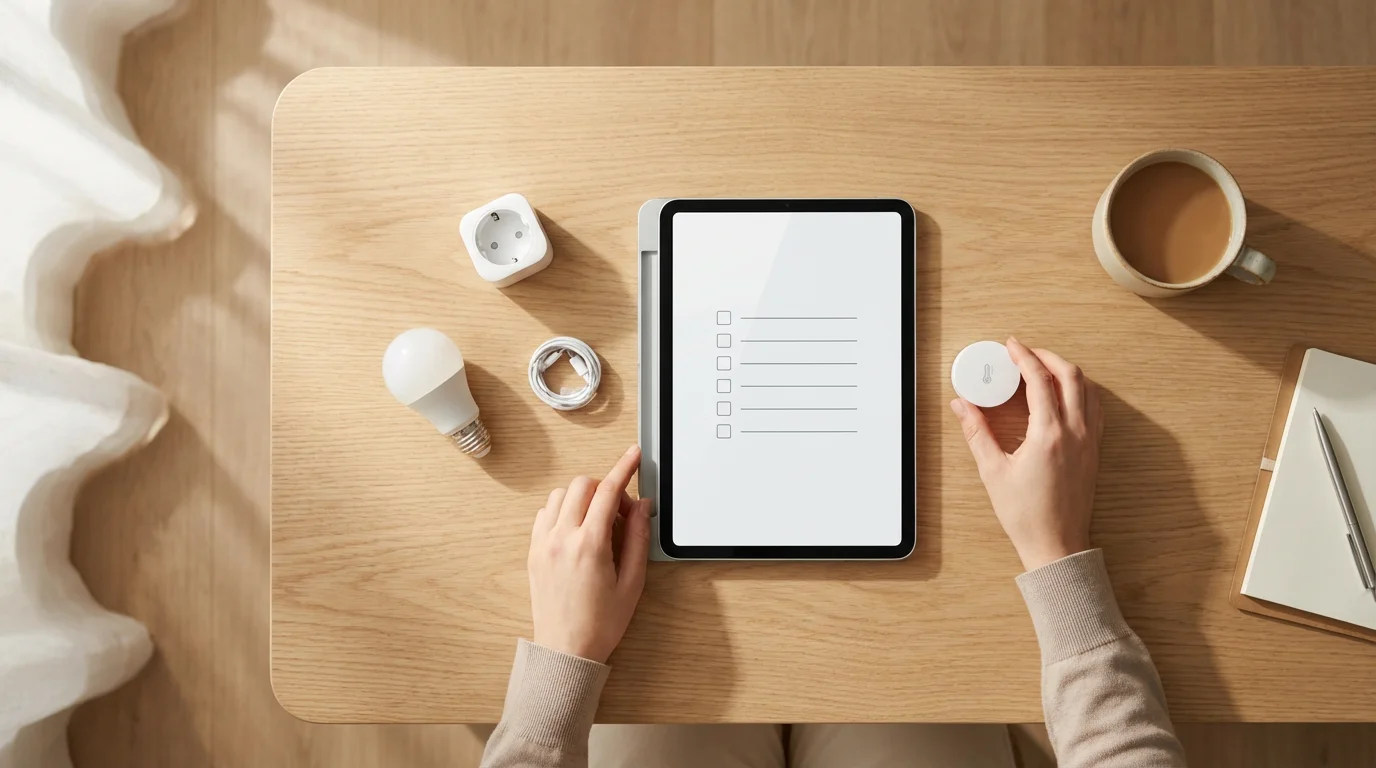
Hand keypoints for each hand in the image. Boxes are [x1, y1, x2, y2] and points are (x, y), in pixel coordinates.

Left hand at [528, 445, 651, 662]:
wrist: (565, 650)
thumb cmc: (601, 623)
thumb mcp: (632, 582)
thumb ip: (638, 538)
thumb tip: (642, 506)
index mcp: (590, 545)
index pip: (608, 490)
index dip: (625, 468)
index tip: (634, 455)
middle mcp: (562, 538)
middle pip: (583, 485)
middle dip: (605, 488)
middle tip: (621, 513)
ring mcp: (543, 543)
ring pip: (561, 495)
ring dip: (583, 498)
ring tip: (598, 523)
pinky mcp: (533, 551)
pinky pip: (545, 513)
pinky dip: (562, 511)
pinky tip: (577, 530)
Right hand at [949, 338, 1102, 571]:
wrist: (1057, 544)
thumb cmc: (1026, 515)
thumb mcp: (993, 471)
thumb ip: (977, 432)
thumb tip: (962, 405)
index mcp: (1049, 435)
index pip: (1040, 380)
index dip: (1024, 357)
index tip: (1011, 346)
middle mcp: (1075, 433)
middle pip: (1070, 376)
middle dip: (1047, 357)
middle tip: (1026, 353)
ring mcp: (1089, 441)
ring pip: (1088, 389)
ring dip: (1067, 371)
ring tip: (1044, 368)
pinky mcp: (1093, 451)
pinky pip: (1094, 408)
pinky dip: (1081, 391)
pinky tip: (1065, 395)